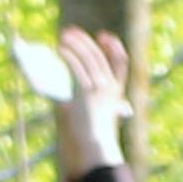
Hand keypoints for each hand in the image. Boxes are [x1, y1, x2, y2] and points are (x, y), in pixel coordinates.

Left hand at [49, 26, 135, 181]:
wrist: (96, 149)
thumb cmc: (93, 139)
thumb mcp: (92, 118)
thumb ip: (83, 106)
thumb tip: (64, 101)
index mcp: (116, 93)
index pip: (121, 64)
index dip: (114, 48)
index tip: (105, 37)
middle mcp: (110, 87)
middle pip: (100, 56)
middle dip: (86, 41)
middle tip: (73, 32)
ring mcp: (99, 88)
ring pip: (88, 57)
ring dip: (75, 44)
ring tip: (64, 36)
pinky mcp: (85, 91)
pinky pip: (76, 67)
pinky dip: (68, 55)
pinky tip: (60, 49)